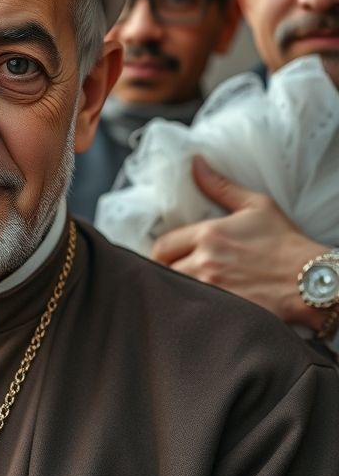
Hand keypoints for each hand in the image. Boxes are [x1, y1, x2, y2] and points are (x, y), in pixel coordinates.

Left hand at [151, 156, 329, 327]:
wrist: (314, 280)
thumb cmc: (286, 243)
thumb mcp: (256, 206)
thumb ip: (220, 186)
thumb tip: (196, 163)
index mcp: (209, 234)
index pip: (162, 245)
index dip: (160, 251)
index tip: (169, 254)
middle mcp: (206, 262)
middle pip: (163, 270)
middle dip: (165, 270)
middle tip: (174, 270)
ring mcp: (213, 290)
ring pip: (175, 290)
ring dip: (176, 287)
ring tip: (185, 287)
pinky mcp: (223, 311)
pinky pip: (192, 309)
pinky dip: (190, 306)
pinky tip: (198, 303)